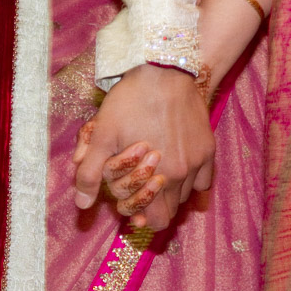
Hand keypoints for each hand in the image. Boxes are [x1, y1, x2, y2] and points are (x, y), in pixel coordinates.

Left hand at [73, 64, 213, 229]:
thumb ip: (91, 174)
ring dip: (170, 192)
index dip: (142, 218)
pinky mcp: (208, 146)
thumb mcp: (102, 135)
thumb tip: (82, 205)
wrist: (163, 70)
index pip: (158, 221)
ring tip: (153, 175)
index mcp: (160, 177)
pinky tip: (176, 166)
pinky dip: (191, 179)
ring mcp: (199, 160)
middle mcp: (184, 173)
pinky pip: (204, 178)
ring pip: (187, 193)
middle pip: (172, 210)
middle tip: (138, 190)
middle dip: (154, 205)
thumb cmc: (131, 101)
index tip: (131, 207)